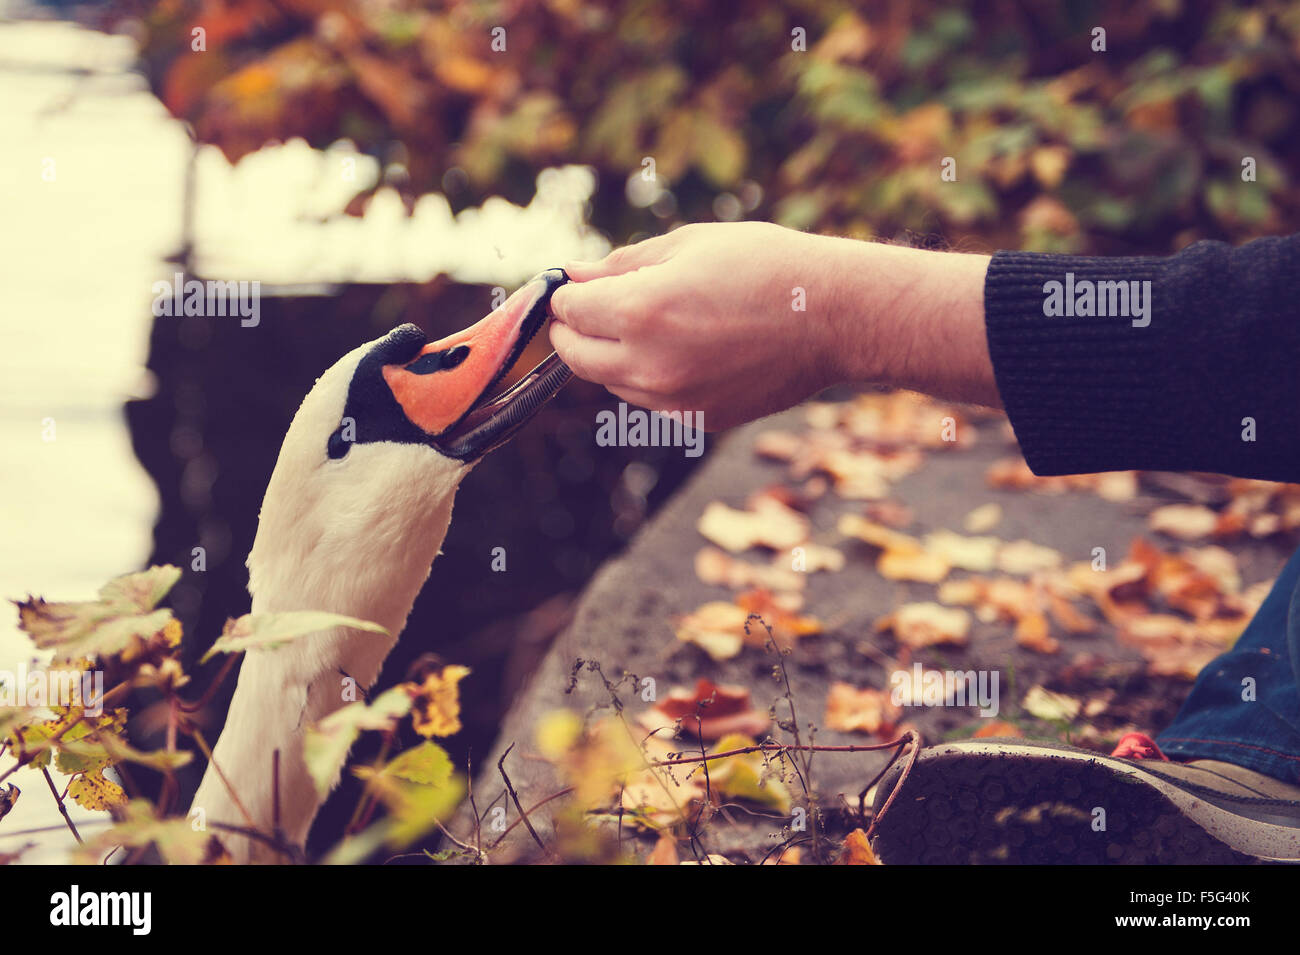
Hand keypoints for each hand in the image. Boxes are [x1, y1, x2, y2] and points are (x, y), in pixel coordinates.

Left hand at [548, 222, 996, 430]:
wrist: (834, 317)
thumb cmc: (765, 266)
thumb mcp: (688, 245)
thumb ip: (622, 265)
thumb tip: (575, 277)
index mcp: (640, 312)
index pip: (567, 311)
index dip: (568, 293)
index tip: (579, 284)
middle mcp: (648, 364)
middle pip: (574, 356)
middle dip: (576, 329)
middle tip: (597, 306)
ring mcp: (673, 399)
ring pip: (611, 381)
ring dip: (614, 354)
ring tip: (657, 322)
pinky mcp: (697, 419)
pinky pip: (651, 399)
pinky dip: (651, 376)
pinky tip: (689, 348)